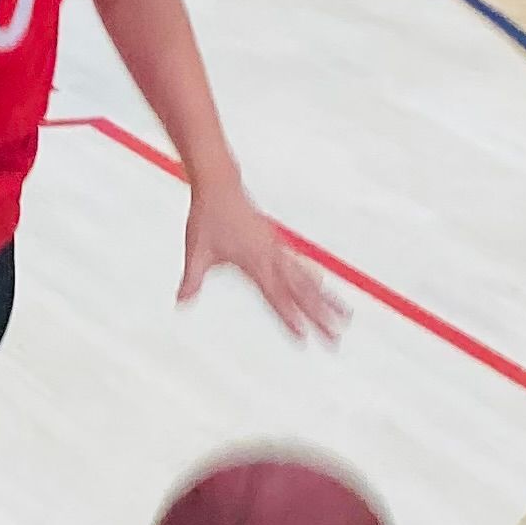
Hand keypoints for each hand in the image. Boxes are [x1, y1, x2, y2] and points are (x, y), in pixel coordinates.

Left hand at [178, 178, 347, 342]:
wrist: (220, 186)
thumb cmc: (208, 217)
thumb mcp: (196, 250)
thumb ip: (192, 279)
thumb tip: (181, 302)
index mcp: (254, 261)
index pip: (276, 296)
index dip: (290, 317)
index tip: (303, 335)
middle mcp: (271, 256)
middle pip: (302, 292)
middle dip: (320, 316)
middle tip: (335, 338)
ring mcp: (277, 249)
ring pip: (308, 280)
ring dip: (326, 300)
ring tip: (344, 318)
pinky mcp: (277, 244)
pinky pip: (302, 267)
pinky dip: (316, 282)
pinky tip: (324, 290)